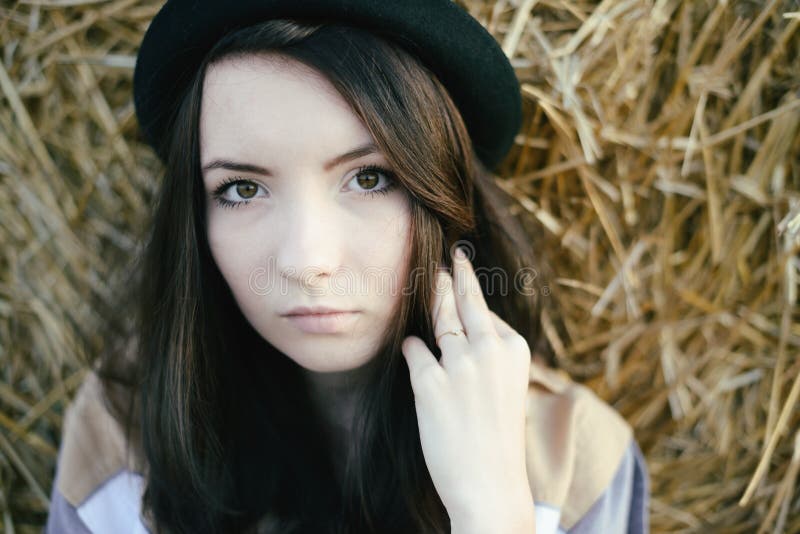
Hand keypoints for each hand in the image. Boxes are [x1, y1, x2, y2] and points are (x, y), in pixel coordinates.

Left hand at [401, 247, 534, 530]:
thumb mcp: (507, 387)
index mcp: (514, 349)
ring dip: (430, 299)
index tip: (459, 271)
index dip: (468, 294)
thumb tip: (460, 327)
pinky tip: (411, 346)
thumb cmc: (497, 438)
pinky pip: (414, 351)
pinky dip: (412, 349)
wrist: (490, 485)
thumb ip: (490, 355)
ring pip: (438, 319)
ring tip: (426, 281)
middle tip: (446, 256)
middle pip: (464, 301)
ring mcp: (459, 365)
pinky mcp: (430, 383)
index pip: (485, 314)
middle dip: (452, 275)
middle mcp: (489, 349)